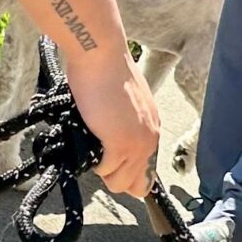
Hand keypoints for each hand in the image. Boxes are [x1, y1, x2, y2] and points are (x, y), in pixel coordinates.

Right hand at [65, 49, 161, 197]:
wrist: (101, 56)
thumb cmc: (105, 71)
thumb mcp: (123, 104)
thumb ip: (124, 124)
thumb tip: (108, 137)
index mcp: (151, 128)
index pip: (147, 173)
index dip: (126, 173)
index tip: (110, 164)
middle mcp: (150, 139)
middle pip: (135, 185)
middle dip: (114, 176)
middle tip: (99, 154)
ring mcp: (137, 144)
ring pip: (119, 183)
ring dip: (102, 169)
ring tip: (92, 145)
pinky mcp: (120, 144)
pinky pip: (106, 170)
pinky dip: (94, 162)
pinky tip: (89, 140)